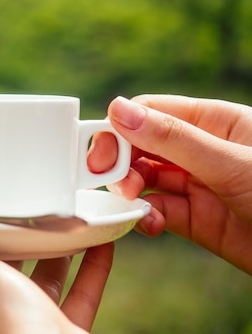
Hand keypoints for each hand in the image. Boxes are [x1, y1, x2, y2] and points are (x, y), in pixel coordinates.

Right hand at [89, 95, 251, 272]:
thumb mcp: (231, 162)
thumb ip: (173, 138)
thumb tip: (119, 110)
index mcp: (214, 122)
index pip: (151, 112)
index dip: (120, 127)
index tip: (101, 150)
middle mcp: (201, 151)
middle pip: (141, 146)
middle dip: (120, 160)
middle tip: (104, 177)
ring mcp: (197, 185)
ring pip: (145, 179)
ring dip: (130, 189)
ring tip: (130, 200)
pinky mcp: (195, 220)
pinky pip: (157, 212)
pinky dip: (144, 217)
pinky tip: (149, 223)